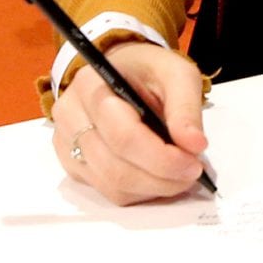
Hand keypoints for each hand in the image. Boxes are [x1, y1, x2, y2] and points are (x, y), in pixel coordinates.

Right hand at [53, 42, 209, 204]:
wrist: (122, 71)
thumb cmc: (148, 71)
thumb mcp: (177, 73)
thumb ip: (186, 108)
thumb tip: (195, 145)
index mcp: (91, 84)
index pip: (123, 135)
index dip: (161, 157)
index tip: (193, 163)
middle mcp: (71, 116)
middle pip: (115, 167)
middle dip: (161, 178)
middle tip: (193, 173)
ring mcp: (66, 143)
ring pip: (111, 185)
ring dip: (153, 188)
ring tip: (180, 176)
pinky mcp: (73, 164)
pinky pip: (107, 191)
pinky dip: (139, 191)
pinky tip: (159, 177)